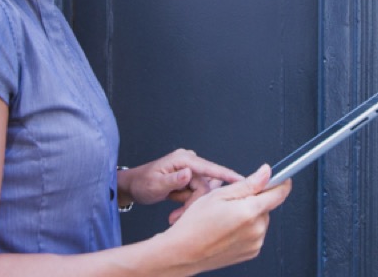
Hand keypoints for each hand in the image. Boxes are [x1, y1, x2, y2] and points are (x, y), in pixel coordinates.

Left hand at [118, 149, 242, 209]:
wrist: (133, 187)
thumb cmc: (142, 183)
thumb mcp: (154, 184)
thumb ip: (172, 180)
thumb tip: (188, 174)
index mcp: (184, 160)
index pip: (210, 168)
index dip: (227, 175)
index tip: (244, 181)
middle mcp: (190, 163)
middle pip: (206, 186)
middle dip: (194, 204)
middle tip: (177, 217)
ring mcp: (190, 172)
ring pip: (202, 194)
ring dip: (190, 207)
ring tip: (174, 217)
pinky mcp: (190, 181)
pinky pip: (197, 195)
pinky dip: (189, 206)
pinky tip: (177, 213)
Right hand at [157, 164, 292, 273]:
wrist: (183, 252)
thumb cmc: (195, 225)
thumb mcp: (218, 195)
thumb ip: (248, 184)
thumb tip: (266, 173)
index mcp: (250, 212)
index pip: (278, 193)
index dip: (281, 182)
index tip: (282, 178)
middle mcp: (256, 229)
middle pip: (266, 206)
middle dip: (254, 200)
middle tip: (231, 202)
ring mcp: (255, 243)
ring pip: (260, 220)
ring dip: (249, 215)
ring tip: (225, 218)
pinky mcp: (251, 252)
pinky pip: (255, 234)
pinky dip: (246, 229)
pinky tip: (228, 229)